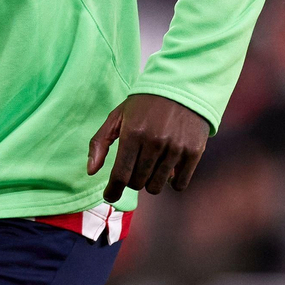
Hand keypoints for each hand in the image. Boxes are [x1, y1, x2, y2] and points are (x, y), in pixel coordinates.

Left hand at [87, 93, 208, 201]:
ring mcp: (176, 148)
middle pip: (137, 183)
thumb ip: (100, 143)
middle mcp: (154, 142)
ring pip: (156, 186)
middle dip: (132, 180)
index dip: (113, 191)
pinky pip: (179, 184)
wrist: (180, 88)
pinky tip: (167, 170)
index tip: (110, 196)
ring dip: (150, 182)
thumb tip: (90, 171)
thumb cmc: (143, 105)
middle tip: (134, 167)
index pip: (120, 175)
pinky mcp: (193, 152)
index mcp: (132, 133)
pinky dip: (171, 182)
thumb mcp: (117, 117)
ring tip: (150, 167)